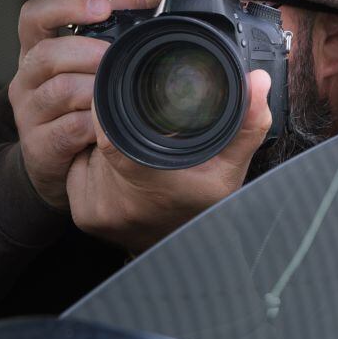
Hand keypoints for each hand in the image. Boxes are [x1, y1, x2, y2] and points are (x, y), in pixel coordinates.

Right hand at [8, 0, 111, 208]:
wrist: (55, 162)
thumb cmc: (76, 104)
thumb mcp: (88, 63)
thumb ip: (110, 26)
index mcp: (35, 51)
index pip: (33, 16)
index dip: (64, 5)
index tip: (101, 8)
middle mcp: (25, 79)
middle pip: (45, 54)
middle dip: (84, 51)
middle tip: (112, 56)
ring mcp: (28, 113)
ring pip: (59, 91)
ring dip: (93, 88)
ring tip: (115, 90)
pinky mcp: (38, 145)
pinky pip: (69, 129)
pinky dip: (95, 124)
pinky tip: (109, 124)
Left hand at [67, 67, 272, 253]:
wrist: (183, 257)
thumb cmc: (204, 207)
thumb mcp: (230, 169)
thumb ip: (246, 124)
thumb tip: (258, 81)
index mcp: (150, 182)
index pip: (110, 132)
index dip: (111, 108)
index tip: (124, 96)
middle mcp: (117, 201)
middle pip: (99, 138)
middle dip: (117, 127)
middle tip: (143, 134)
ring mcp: (96, 211)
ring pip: (89, 153)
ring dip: (106, 147)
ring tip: (136, 159)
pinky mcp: (83, 215)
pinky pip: (80, 170)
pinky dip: (94, 164)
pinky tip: (119, 174)